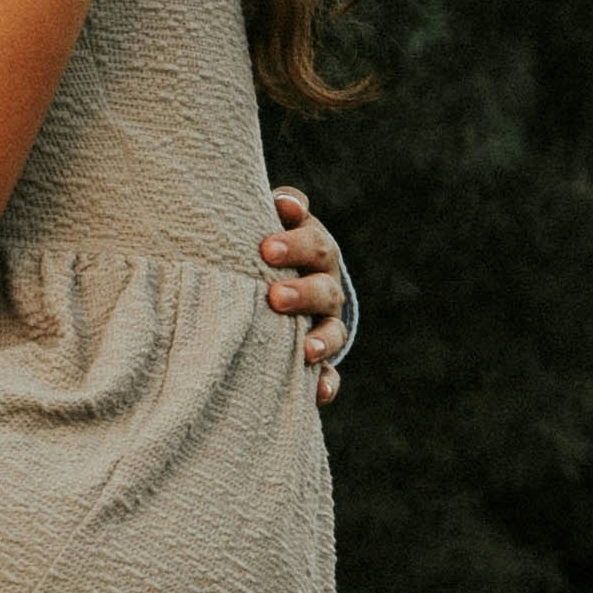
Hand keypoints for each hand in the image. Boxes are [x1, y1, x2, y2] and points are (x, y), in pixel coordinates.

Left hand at [260, 186, 354, 408]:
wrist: (274, 281)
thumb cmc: (259, 250)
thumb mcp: (262, 225)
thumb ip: (269, 210)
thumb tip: (282, 200)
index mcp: (312, 250)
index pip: (313, 242)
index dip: (295, 242)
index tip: (266, 248)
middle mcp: (324, 284)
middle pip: (324, 285)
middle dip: (302, 291)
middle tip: (274, 295)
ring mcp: (324, 322)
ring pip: (334, 329)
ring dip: (322, 338)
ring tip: (307, 349)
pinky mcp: (319, 357)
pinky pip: (330, 373)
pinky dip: (327, 383)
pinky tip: (320, 392)